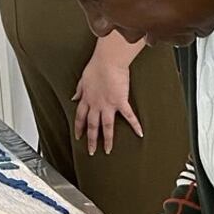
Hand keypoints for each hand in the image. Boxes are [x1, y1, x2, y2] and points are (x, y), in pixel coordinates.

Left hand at [73, 35, 143, 155]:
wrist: (108, 61)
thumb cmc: (96, 66)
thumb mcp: (83, 79)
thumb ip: (79, 90)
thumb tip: (73, 98)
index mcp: (87, 99)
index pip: (80, 117)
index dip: (79, 128)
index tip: (79, 136)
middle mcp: (96, 105)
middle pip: (92, 126)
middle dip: (91, 140)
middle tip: (91, 151)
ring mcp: (108, 105)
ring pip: (107, 126)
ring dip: (107, 139)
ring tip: (108, 150)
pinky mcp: (121, 102)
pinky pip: (129, 116)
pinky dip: (135, 125)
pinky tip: (140, 133)